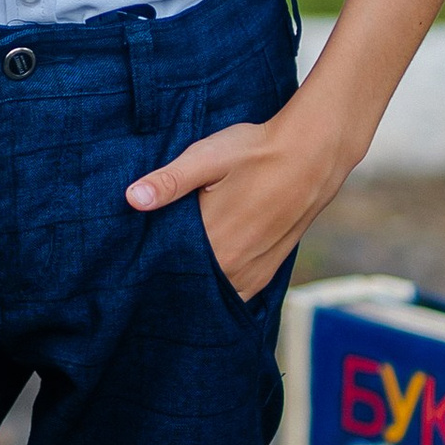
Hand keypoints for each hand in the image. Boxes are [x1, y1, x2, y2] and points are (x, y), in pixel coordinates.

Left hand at [127, 100, 354, 302]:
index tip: (136, 253)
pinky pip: (237, 294)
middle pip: (189, 281)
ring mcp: (252, 273)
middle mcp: (232, 266)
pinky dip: (222, 287)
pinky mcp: (268, 271)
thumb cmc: (257, 151)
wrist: (313, 154)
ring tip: (182, 262)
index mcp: (213, 241)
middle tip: (154, 257)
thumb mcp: (206, 158)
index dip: (150, 260)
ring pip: (213, 290)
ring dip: (198, 281)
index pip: (167, 265)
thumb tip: (132, 198)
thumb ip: (169, 181)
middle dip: (171, 272)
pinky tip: (211, 270)